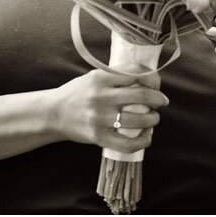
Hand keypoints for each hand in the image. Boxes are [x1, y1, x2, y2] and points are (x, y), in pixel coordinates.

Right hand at [47, 68, 168, 153]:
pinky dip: (143, 141)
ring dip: (153, 119)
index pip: (135, 73)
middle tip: (162, 101)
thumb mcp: (94, 77)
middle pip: (141, 95)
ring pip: (138, 119)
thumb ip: (116, 77)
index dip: (153, 78)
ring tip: (153, 119)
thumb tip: (147, 80)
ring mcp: (100, 118)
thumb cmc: (78, 93)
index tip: (157, 84)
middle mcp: (101, 96)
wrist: (53, 113)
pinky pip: (127, 143)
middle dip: (158, 99)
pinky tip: (146, 136)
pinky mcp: (98, 137)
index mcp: (101, 78)